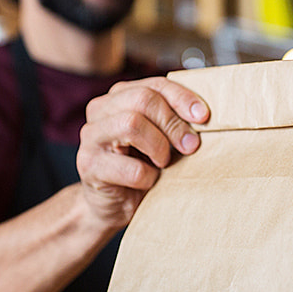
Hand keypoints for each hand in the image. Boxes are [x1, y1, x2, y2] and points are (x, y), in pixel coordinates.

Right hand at [77, 77, 208, 230]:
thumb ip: (172, 122)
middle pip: (143, 100)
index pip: (154, 86)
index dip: (182, 98)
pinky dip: (148, 177)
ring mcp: (91, 137)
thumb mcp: (159, 139)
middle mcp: (100, 110)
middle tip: (189, 146)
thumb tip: (202, 117)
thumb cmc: (140, 167)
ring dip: (159, 147)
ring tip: (163, 162)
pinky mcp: (89, 166)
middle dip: (173, 123)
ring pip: (131, 124)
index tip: (203, 116)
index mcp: (119, 97)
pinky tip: (148, 181)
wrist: (112, 205)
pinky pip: (130, 168)